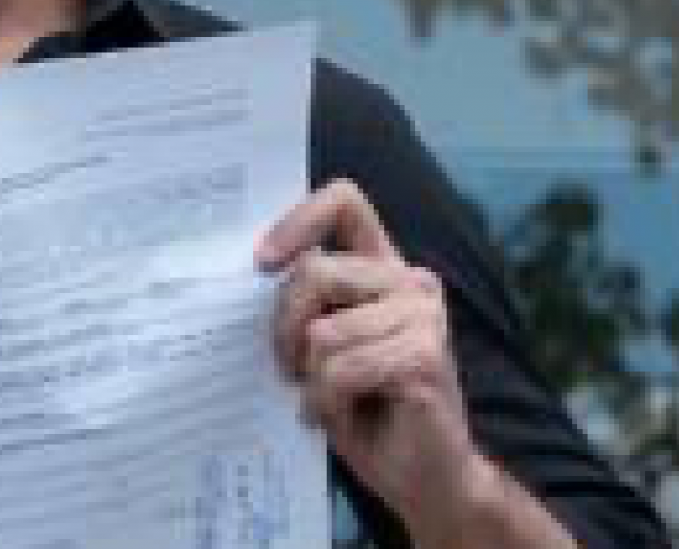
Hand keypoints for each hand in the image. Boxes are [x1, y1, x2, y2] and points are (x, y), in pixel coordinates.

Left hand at [256, 179, 489, 537]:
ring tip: (320, 398)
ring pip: (323, 331)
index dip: (297, 220)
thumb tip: (252, 267)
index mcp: (382, 268)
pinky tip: (336, 415)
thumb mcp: (321, 346)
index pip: (344, 202)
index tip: (262, 261)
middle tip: (286, 367)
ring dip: (308, 376)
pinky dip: (326, 400)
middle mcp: (409, 281)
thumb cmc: (364, 409)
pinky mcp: (425, 356)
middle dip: (283, 326)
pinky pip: (342, 370)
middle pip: (315, 270)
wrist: (422, 476)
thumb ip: (304, 303)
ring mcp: (423, 315)